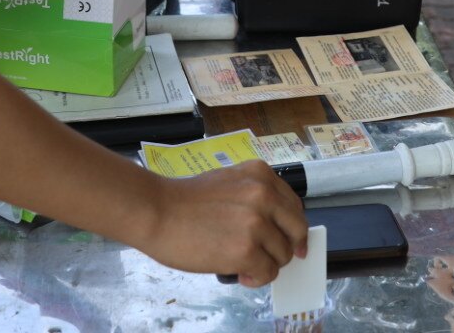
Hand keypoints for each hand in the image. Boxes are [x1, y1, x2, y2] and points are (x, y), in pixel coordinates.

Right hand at [137, 162, 308, 287]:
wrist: (156, 211)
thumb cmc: (184, 200)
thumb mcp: (228, 182)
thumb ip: (254, 197)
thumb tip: (274, 225)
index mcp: (261, 174)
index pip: (294, 205)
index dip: (293, 227)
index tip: (293, 241)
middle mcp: (264, 195)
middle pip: (297, 230)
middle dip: (287, 247)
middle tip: (272, 258)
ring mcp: (257, 223)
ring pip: (282, 255)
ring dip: (265, 264)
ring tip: (242, 263)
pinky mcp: (247, 251)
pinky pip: (267, 273)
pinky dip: (255, 278)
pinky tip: (238, 273)